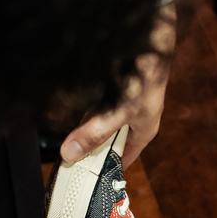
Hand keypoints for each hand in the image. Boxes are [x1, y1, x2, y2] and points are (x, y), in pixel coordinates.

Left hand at [60, 6, 175, 168]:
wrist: (151, 36)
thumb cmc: (146, 76)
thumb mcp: (120, 112)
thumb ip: (95, 133)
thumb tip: (69, 153)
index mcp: (144, 131)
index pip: (124, 159)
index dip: (106, 170)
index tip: (85, 180)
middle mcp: (135, 119)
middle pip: (108, 141)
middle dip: (90, 147)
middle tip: (66, 157)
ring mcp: (126, 102)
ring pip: (100, 121)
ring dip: (85, 127)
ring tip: (65, 137)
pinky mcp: (116, 86)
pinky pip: (97, 103)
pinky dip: (85, 107)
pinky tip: (71, 107)